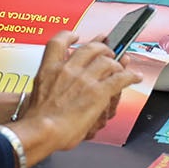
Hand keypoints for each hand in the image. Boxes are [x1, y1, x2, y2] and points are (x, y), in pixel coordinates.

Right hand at [20, 33, 139, 152]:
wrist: (40, 130)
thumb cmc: (36, 120)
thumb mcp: (33, 96)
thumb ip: (42, 89)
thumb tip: (41, 94)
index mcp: (49, 69)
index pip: (58, 42)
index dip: (69, 36)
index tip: (75, 36)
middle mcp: (68, 69)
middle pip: (89, 48)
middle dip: (101, 47)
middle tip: (107, 50)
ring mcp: (85, 79)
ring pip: (107, 61)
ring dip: (116, 63)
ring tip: (121, 67)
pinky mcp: (99, 92)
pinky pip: (120, 78)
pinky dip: (130, 76)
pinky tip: (135, 77)